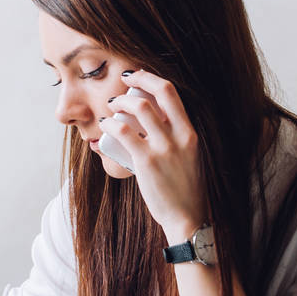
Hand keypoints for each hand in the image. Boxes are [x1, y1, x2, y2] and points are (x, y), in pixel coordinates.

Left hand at [98, 69, 206, 240]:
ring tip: (112, 108)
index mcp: (190, 134)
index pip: (172, 93)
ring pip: (139, 108)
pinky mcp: (147, 162)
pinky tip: (106, 125)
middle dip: (136, 80)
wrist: (187, 218)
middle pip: (157, 92)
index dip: (151, 78)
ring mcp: (164, 148)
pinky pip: (124, 132)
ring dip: (121, 101)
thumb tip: (154, 127)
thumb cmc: (184, 191)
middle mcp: (180, 136)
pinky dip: (111, 123)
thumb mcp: (189, 159)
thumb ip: (177, 141)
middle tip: (121, 85)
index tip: (137, 77)